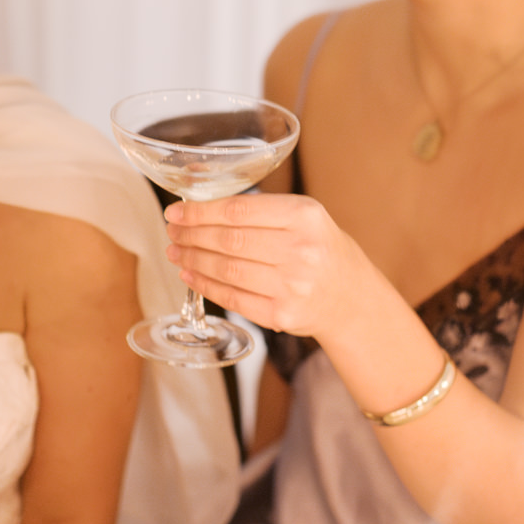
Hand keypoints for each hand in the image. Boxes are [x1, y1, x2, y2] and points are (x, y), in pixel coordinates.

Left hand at [163, 194, 364, 340]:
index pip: (238, 211)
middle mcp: (301, 250)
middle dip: (191, 235)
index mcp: (304, 216)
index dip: (200, 212)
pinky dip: (205, 286)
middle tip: (173, 232)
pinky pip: (232, 297)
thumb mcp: (305, 217)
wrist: (351, 297)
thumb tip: (202, 208)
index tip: (177, 212)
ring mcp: (291, 286)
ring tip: (176, 252)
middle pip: (229, 240)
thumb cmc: (322, 251)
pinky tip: (190, 275)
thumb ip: (261, 211)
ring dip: (192, 260)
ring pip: (226, 269)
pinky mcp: (281, 315)